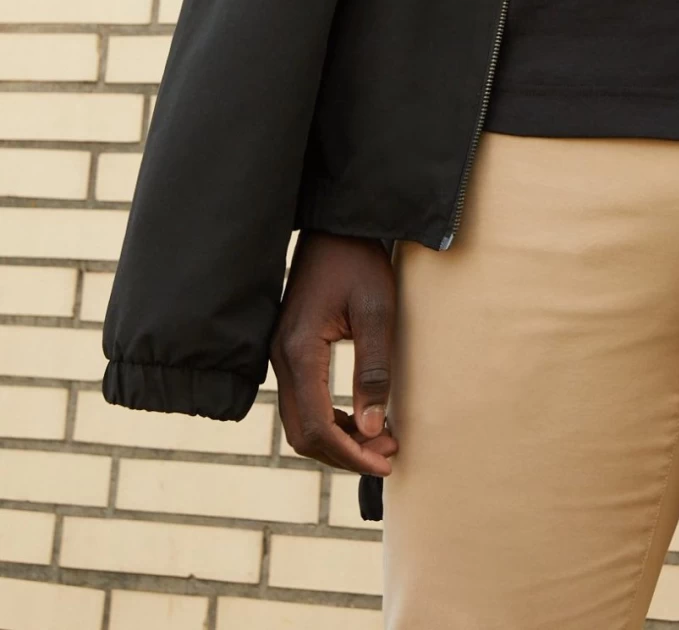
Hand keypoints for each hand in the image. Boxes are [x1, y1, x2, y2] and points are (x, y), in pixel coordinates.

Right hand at [271, 232, 398, 476]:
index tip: (385, 462)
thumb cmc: (358, 261)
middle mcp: (281, 359)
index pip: (317, 425)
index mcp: (299, 351)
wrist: (335, 225)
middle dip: (345, 453)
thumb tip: (374, 429)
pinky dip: (330, 419)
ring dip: (339, 438)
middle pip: (304, 432)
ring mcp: (280, 355)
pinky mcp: (290, 351)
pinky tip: (362, 418)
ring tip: (382, 439)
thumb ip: (374, 370)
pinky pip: (303, 401)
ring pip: (301, 421)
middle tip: (388, 454)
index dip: (351, 453)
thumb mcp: (376, 311)